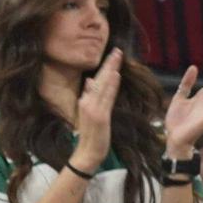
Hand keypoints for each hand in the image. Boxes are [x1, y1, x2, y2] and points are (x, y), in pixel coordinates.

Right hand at [73, 48, 124, 168]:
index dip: (105, 67)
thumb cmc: (90, 135)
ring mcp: (93, 108)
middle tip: (117, 50)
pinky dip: (111, 86)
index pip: (96, 80)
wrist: (87, 153)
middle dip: (109, 64)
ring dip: (111, 70)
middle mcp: (87, 102)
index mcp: (85, 100)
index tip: (112, 56)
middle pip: (100, 79)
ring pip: (103, 85)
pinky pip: (107, 98)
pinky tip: (116, 75)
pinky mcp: (100, 116)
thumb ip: (89, 97)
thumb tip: (89, 81)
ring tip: (118, 57)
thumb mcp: (87, 113)